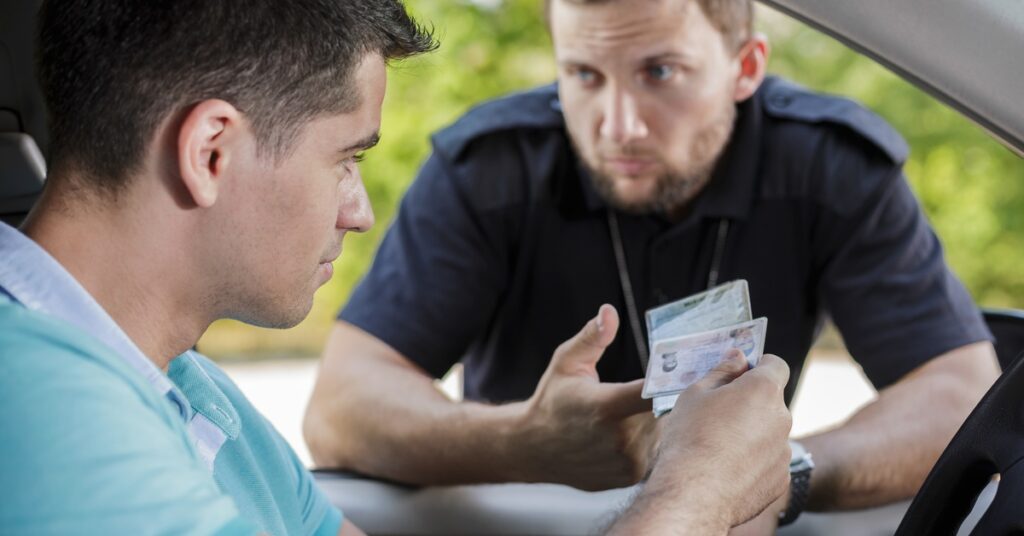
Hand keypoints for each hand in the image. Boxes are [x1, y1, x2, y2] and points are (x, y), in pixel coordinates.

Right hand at [519, 304, 656, 490]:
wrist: (534, 449)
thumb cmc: (552, 401)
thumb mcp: (566, 362)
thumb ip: (592, 337)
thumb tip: (609, 312)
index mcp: (606, 406)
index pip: (654, 392)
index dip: (673, 379)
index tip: (683, 369)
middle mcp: (620, 437)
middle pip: (664, 410)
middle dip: (663, 397)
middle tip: (656, 387)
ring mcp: (627, 460)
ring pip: (662, 431)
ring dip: (656, 420)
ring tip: (633, 413)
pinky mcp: (630, 476)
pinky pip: (655, 451)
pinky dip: (649, 440)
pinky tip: (627, 434)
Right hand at [649, 350, 792, 529]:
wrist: (693, 494)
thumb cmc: (689, 439)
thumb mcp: (695, 394)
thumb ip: (722, 372)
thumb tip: (737, 358)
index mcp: (762, 390)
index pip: (775, 365)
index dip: (758, 366)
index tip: (740, 374)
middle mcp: (781, 418)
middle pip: (770, 401)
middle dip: (749, 403)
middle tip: (717, 415)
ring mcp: (784, 451)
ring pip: (769, 432)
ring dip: (751, 433)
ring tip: (717, 448)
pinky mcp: (781, 478)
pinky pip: (769, 461)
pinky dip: (753, 461)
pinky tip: (726, 469)